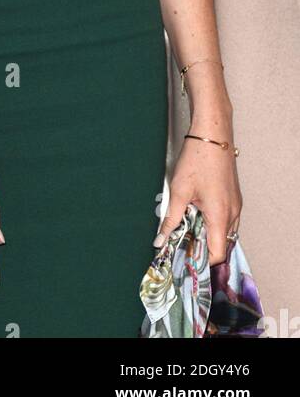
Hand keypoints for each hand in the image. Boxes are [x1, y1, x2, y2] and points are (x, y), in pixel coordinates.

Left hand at [155, 120, 241, 264]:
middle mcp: (233, 214)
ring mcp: (236, 205)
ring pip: (224, 232)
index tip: (184, 261)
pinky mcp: (234, 197)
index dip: (201, 262)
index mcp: (221, 216)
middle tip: (181, 246)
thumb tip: (161, 240)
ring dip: (207, 235)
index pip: (216, 254)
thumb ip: (171, 219)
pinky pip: (226, 219)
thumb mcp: (179, 190)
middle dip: (202, 248)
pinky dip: (213, 223)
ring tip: (186, 229)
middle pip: (221, 245)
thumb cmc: (198, 159)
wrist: (212, 134)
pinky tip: (196, 214)